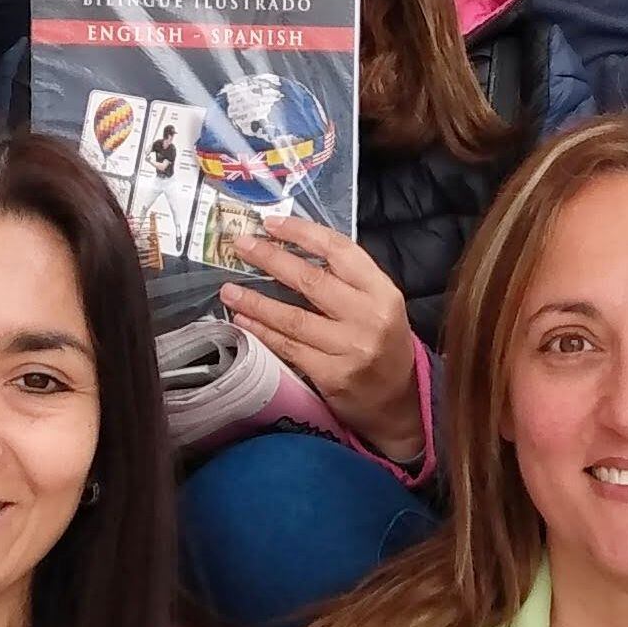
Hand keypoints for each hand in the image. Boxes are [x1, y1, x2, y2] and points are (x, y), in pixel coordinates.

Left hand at [220, 225, 426, 461]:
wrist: (399, 402)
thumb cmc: (383, 345)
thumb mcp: (379, 305)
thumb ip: (347, 279)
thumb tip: (293, 248)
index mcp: (382, 291)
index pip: (339, 251)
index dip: (302, 233)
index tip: (271, 223)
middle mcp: (368, 317)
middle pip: (312, 280)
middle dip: (271, 259)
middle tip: (241, 245)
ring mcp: (350, 348)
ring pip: (293, 318)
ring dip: (256, 301)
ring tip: (229, 290)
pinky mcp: (332, 376)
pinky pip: (289, 348)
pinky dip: (263, 332)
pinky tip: (243, 321)